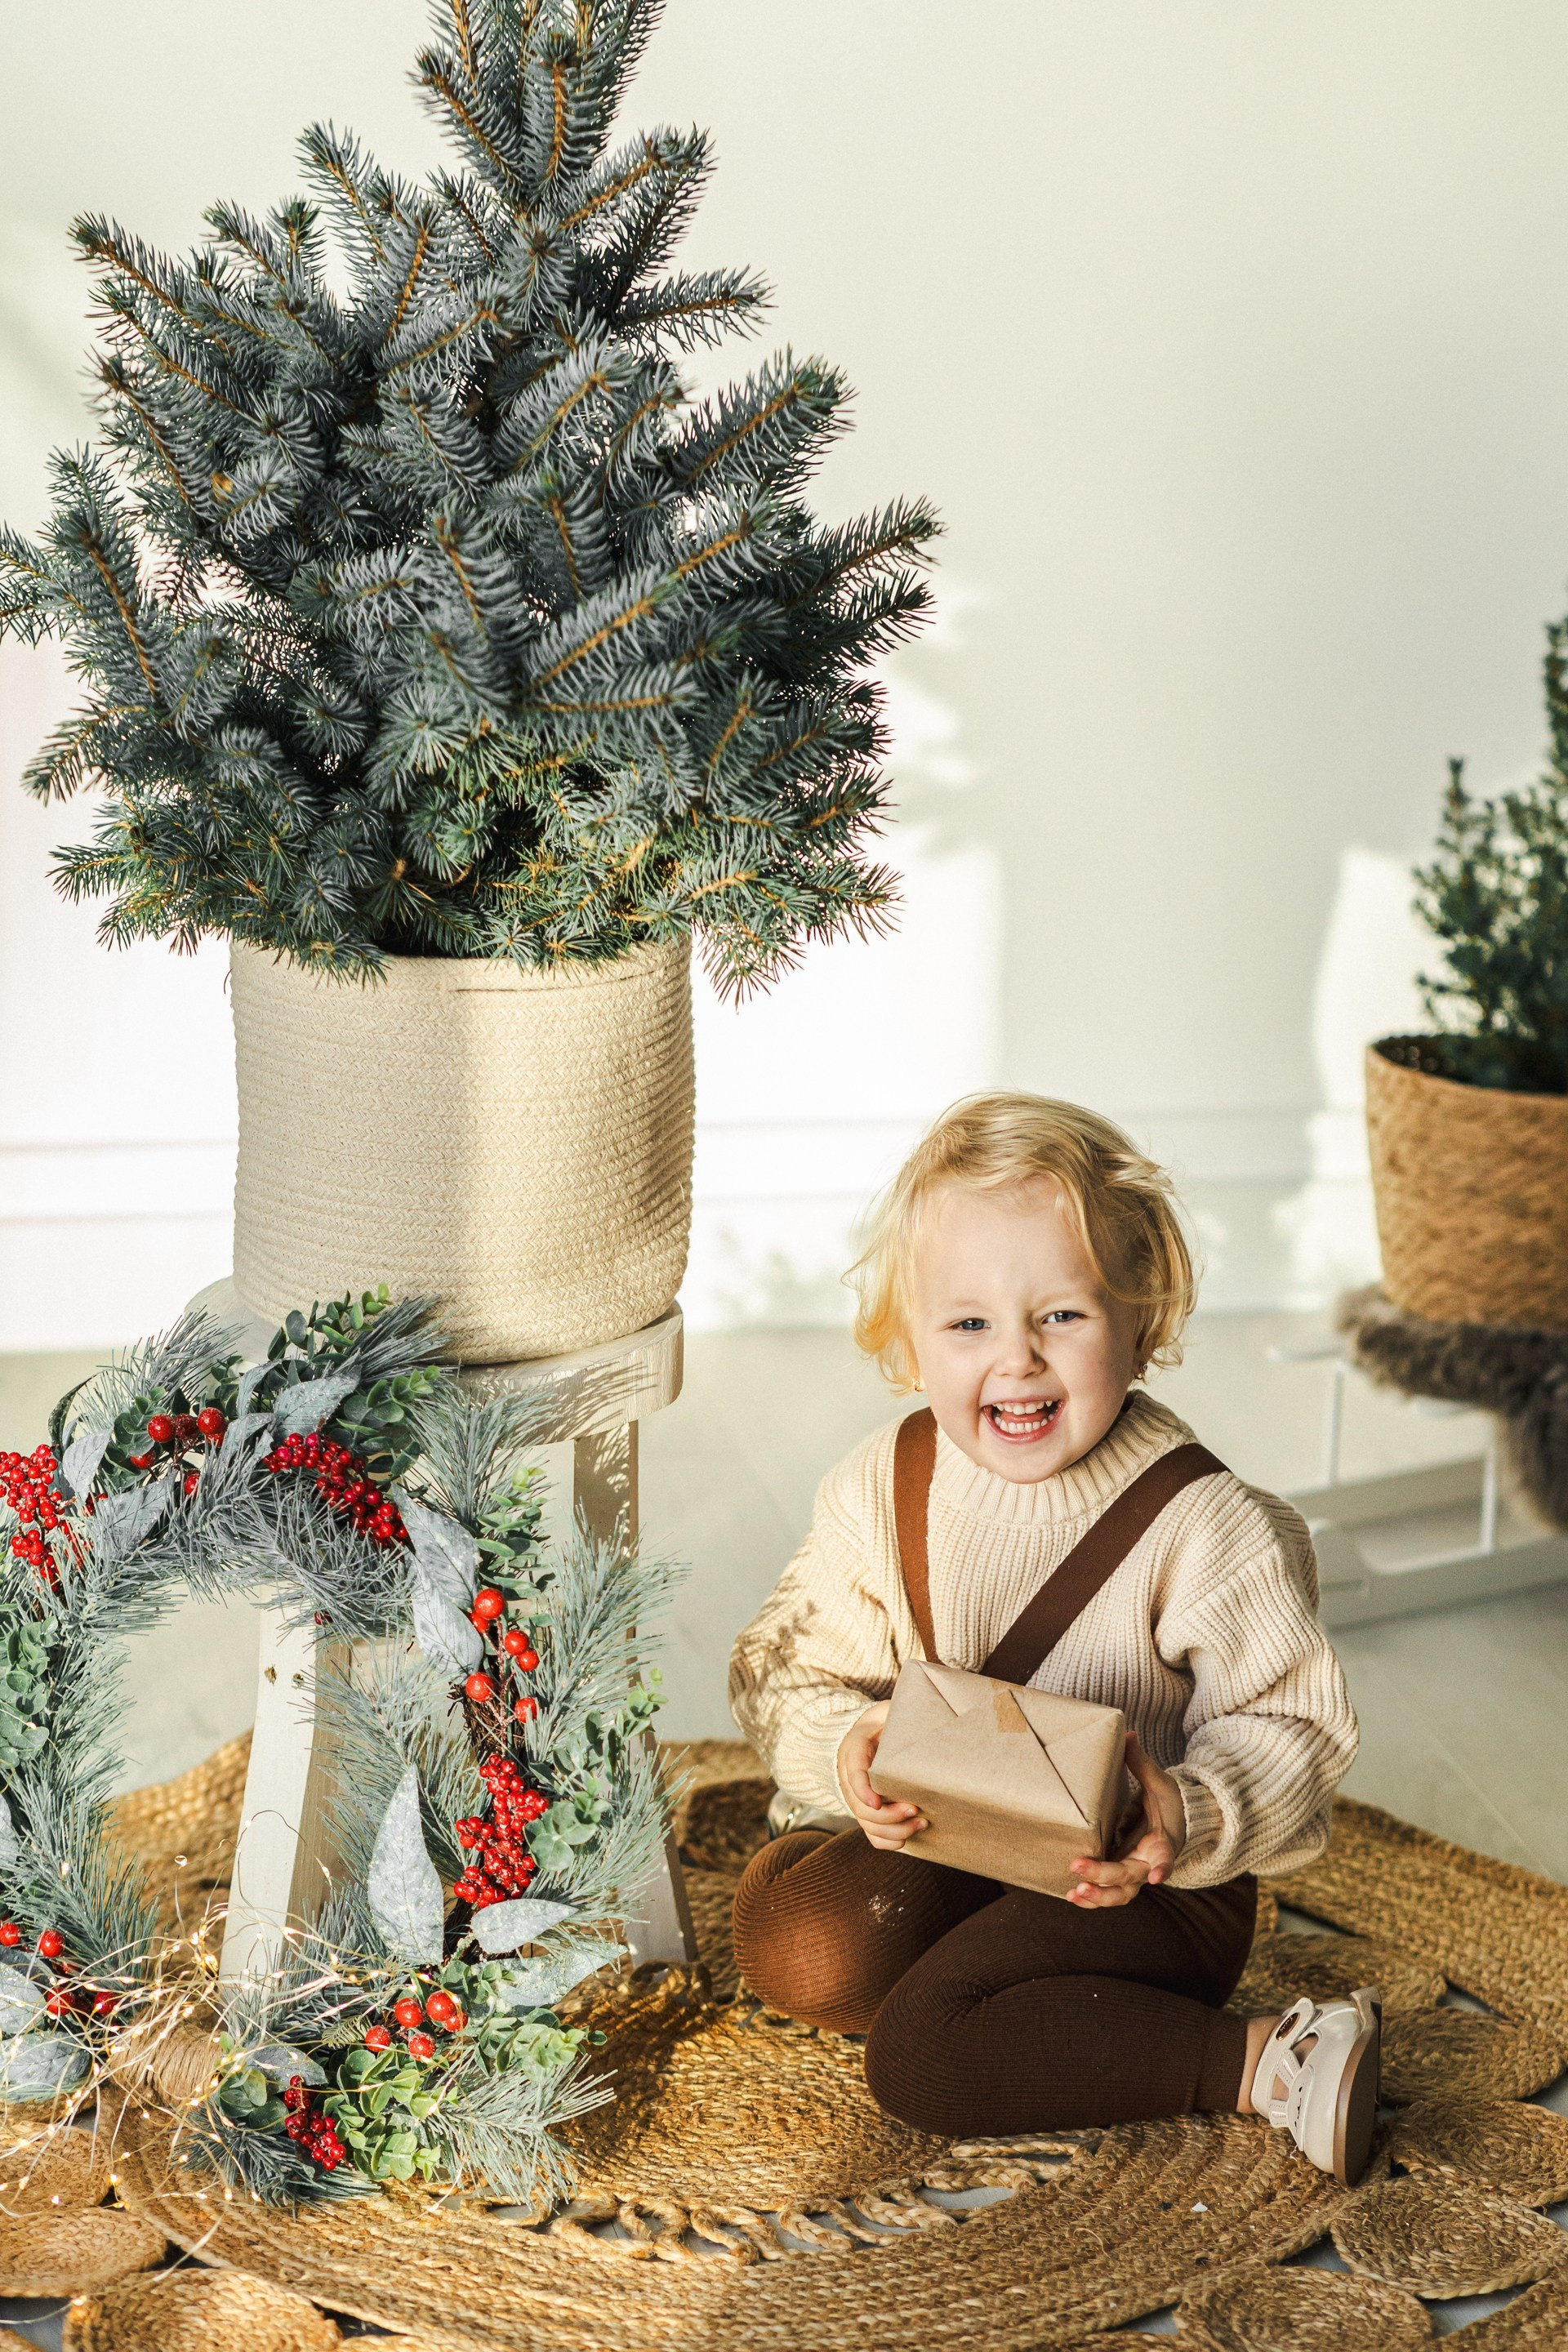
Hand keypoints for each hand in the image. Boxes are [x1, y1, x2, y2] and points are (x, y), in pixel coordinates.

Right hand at [836, 1702, 927, 1851]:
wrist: (867, 1735)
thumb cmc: (883, 1723)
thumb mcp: (886, 1711)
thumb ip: (896, 1712)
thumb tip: (926, 1712)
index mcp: (854, 1751)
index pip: (853, 1773)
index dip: (863, 1790)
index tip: (877, 1801)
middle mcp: (850, 1780)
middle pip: (861, 1808)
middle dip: (889, 1815)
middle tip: (915, 1808)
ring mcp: (857, 1799)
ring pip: (868, 1825)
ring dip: (894, 1830)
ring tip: (921, 1822)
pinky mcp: (867, 1813)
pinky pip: (872, 1836)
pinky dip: (888, 1842)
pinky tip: (907, 1837)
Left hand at [1066, 1730, 1184, 1908]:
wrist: (1175, 1822)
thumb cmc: (1168, 1802)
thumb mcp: (1158, 1781)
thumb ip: (1141, 1763)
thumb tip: (1128, 1734)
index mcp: (1163, 1842)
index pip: (1166, 1858)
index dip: (1163, 1868)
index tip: (1156, 1876)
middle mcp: (1148, 1863)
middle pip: (1130, 1878)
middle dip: (1104, 1875)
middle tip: (1077, 1865)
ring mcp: (1134, 1873)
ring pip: (1120, 1894)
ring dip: (1097, 1897)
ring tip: (1074, 1893)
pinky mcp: (1120, 1874)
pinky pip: (1107, 1891)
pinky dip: (1092, 1897)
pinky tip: (1071, 1896)